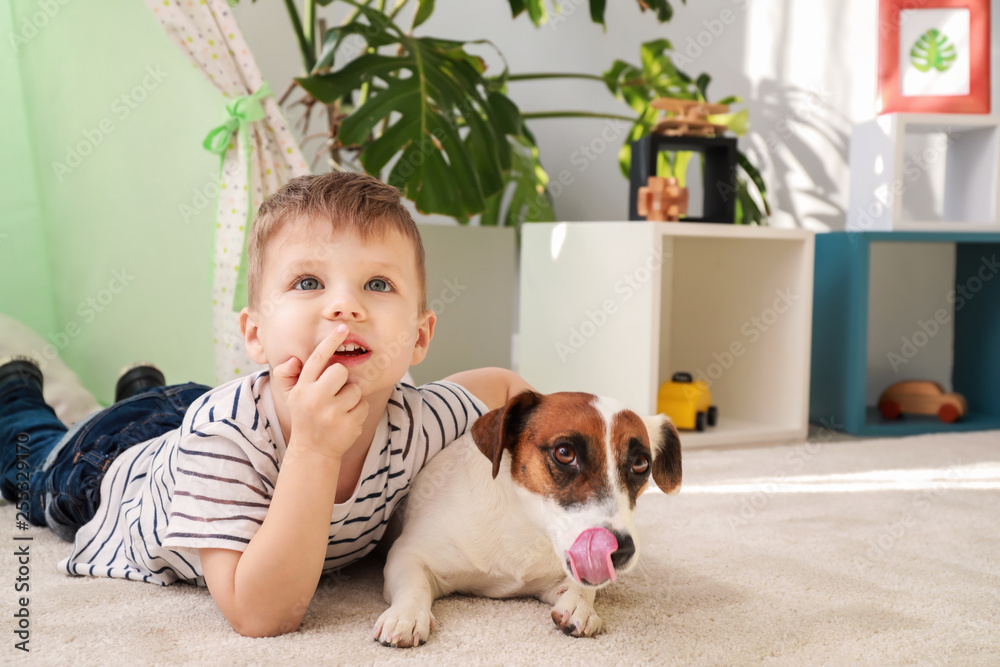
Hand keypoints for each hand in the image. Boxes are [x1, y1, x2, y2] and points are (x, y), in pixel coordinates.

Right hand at [271, 324, 368, 459]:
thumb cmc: (305, 415)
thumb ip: (288, 374)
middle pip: (340, 371)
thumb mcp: (292, 396)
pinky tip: (345, 420)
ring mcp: (332, 413)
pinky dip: (358, 411)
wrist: (312, 450)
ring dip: (351, 398)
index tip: (343, 328)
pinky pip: (363, 405)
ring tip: (338, 409)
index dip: (331, 341)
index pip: (318, 359)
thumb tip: (294, 360)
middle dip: (341, 379)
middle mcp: (315, 399)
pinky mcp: (348, 424)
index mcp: (303, 388)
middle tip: (334, 392)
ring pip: (355, 389)